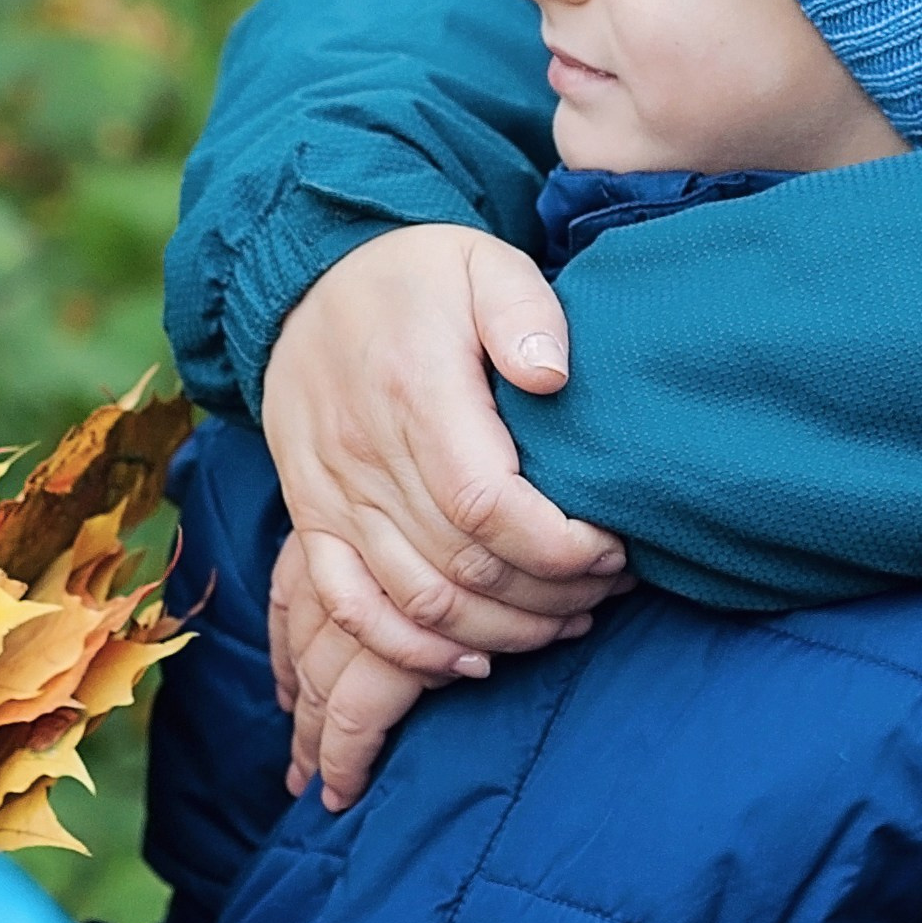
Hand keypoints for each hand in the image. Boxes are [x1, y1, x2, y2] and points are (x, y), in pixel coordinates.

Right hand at [260, 224, 628, 794]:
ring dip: (496, 633)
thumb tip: (553, 377)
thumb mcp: (483, 262)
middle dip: (547, 595)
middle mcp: (367, 453)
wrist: (308, 279)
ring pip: (415, 600)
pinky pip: (347, 607)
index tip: (613, 548)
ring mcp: (333, 493)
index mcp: (416, 391)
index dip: (558, 546)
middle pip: (461, 565)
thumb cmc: (417, 275)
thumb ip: (524, 312)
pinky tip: (467, 659)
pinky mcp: (312, 516)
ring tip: (563, 622)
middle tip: (607, 590)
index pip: (487, 504)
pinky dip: (406, 648)